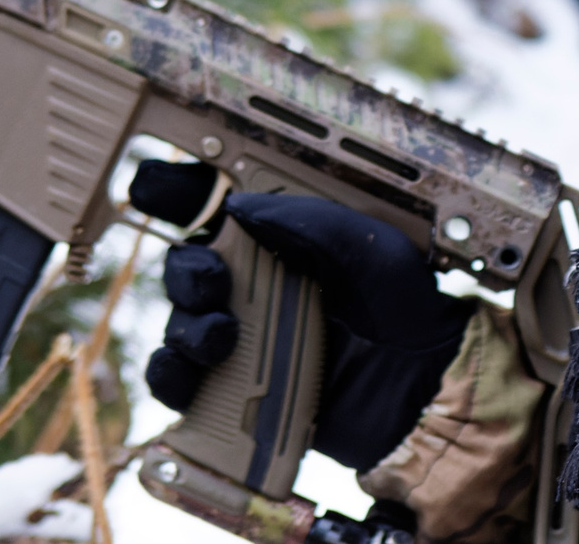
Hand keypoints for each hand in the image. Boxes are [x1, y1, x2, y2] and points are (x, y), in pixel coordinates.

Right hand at [131, 163, 471, 472]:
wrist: (422, 389)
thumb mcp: (373, 250)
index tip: (157, 188)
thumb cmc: (406, 309)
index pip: (216, 205)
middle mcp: (254, 281)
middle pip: (185, 265)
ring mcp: (242, 335)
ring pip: (179, 321)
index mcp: (284, 238)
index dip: (178, 191)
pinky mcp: (233, 387)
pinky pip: (180, 379)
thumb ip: (313, 222)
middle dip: (186, 271)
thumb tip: (241, 204)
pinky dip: (171, 376)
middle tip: (213, 283)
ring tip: (221, 338)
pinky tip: (189, 375)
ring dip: (186, 326)